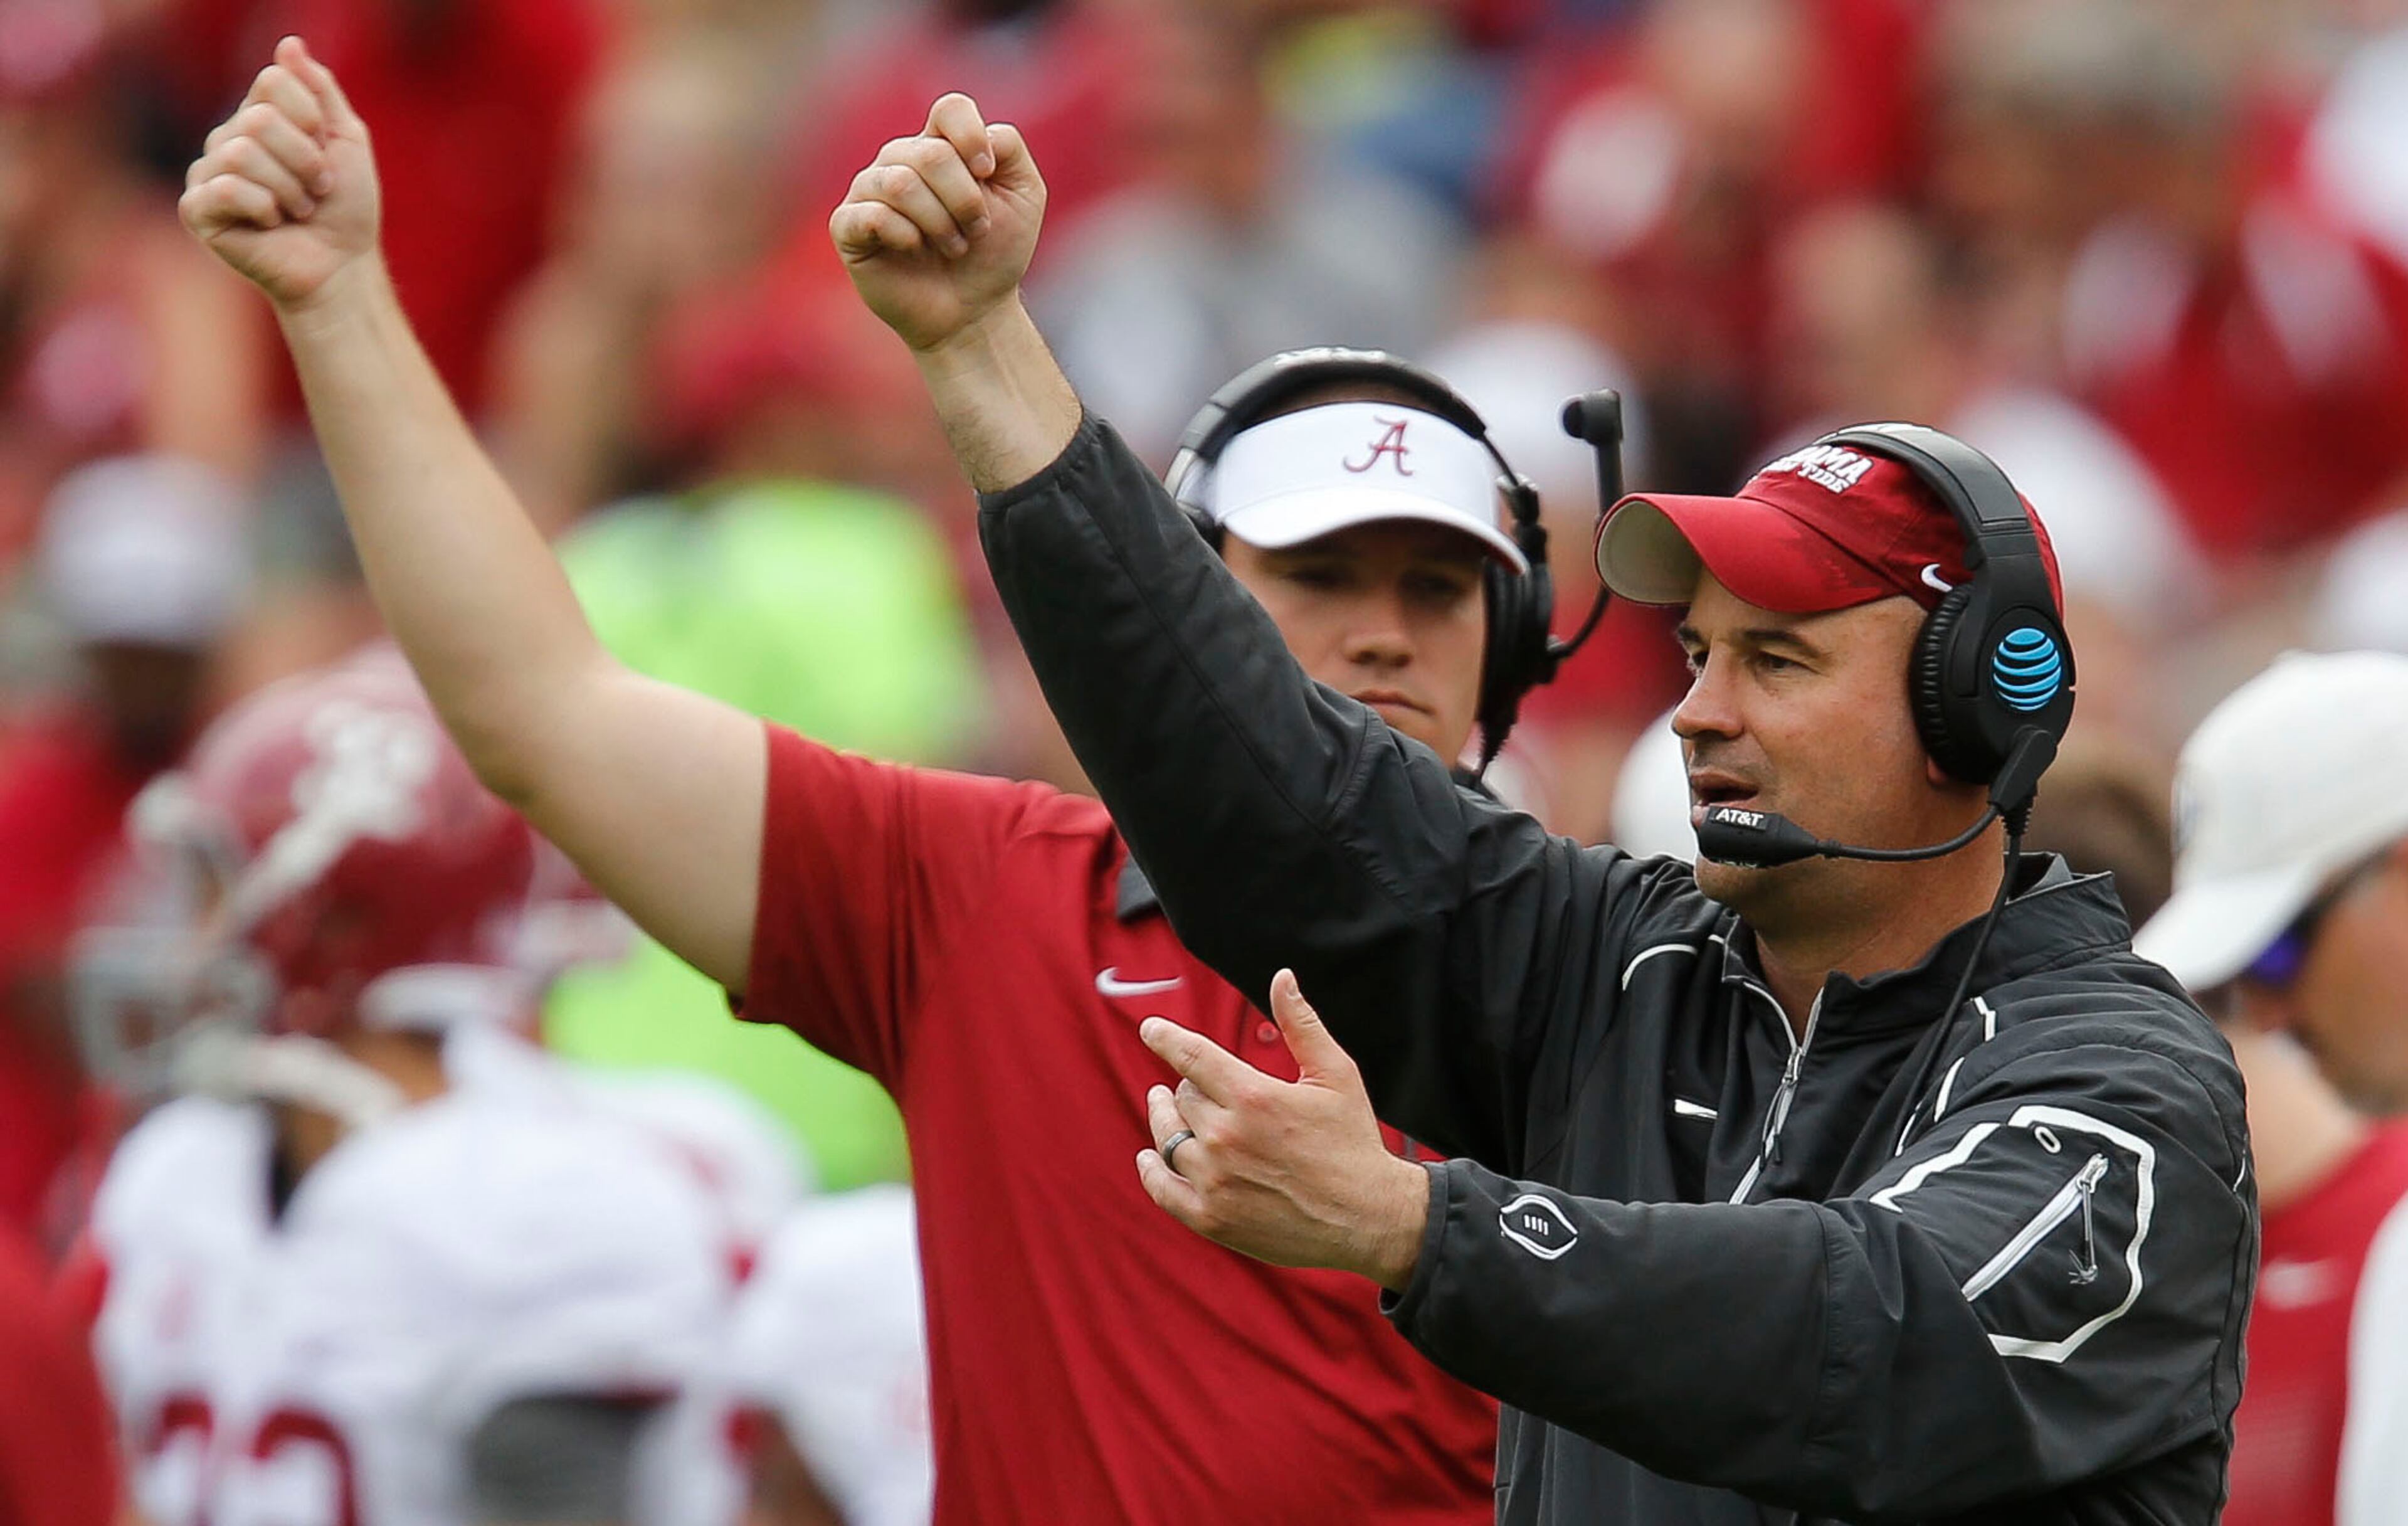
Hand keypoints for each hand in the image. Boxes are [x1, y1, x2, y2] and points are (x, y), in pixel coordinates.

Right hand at [180, 36, 379, 311]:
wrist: (342, 266)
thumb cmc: (345, 208)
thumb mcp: (346, 139)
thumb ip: (319, 90)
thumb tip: (289, 44)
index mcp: (258, 117)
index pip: (273, 81)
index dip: (310, 118)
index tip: (325, 150)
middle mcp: (227, 138)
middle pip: (259, 119)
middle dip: (305, 160)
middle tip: (316, 190)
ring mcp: (207, 173)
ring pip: (243, 152)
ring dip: (289, 188)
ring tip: (297, 211)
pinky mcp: (196, 208)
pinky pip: (225, 187)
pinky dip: (264, 208)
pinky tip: (270, 225)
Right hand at [830, 93, 1045, 354]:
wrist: (974, 311)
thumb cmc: (995, 252)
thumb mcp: (1024, 195)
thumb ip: (1010, 148)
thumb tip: (980, 135)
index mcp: (940, 144)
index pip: (951, 109)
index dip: (972, 138)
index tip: (988, 175)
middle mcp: (900, 159)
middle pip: (932, 153)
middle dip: (965, 200)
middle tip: (975, 229)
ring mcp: (869, 190)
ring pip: (901, 183)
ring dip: (940, 223)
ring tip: (954, 247)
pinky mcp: (848, 226)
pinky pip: (871, 214)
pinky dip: (904, 235)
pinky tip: (915, 250)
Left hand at [1136, 969, 1431, 1290]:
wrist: (1367, 1219)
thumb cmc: (1354, 1142)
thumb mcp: (1336, 1075)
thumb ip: (1302, 1024)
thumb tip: (1282, 977)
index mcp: (1253, 1097)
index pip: (1190, 1055)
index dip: (1165, 1037)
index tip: (1151, 1028)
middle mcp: (1226, 1137)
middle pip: (1182, 1096)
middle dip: (1189, 1086)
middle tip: (1198, 1087)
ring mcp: (1215, 1180)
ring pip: (1167, 1136)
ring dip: (1165, 1118)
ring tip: (1165, 1108)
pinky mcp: (1212, 1218)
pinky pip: (1162, 1188)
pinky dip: (1151, 1169)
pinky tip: (1148, 1157)